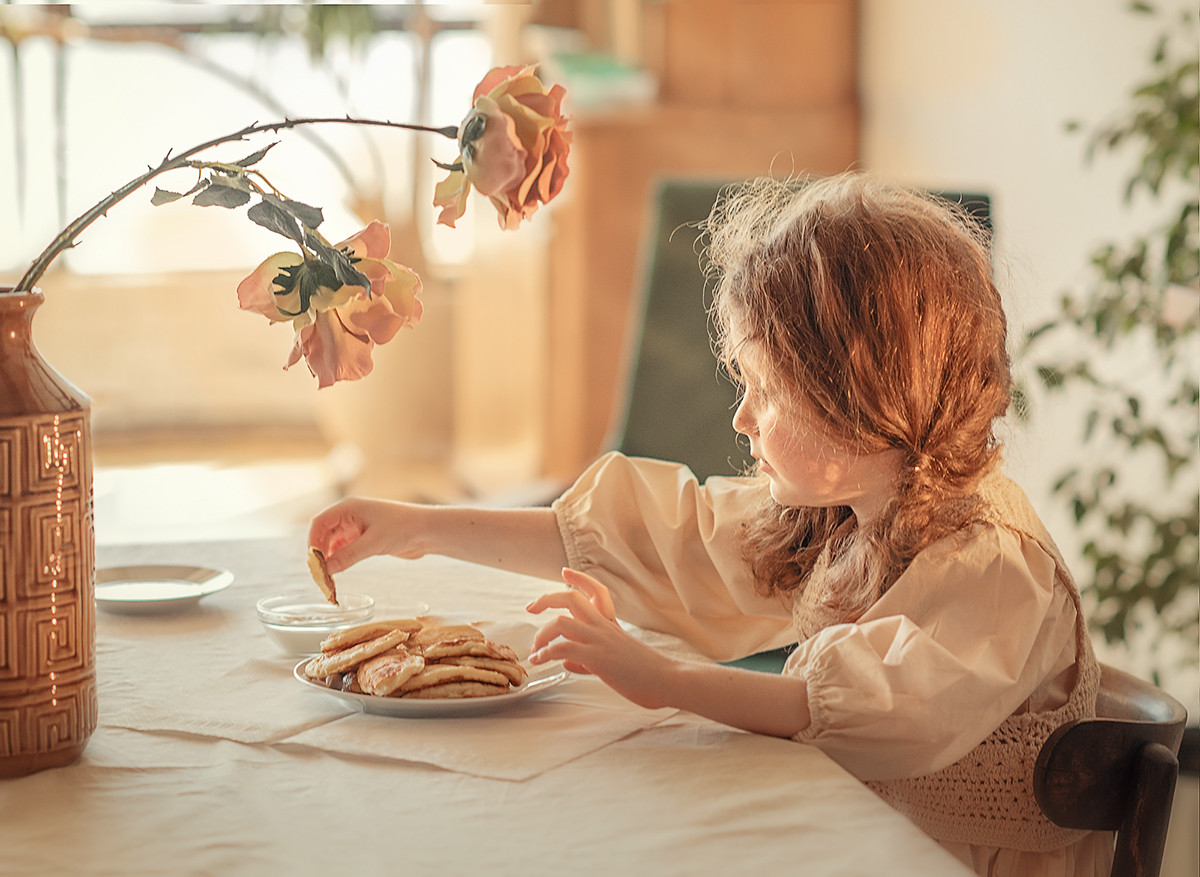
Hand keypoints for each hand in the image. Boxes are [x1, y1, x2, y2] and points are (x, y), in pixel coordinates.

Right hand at [306, 497, 424, 574]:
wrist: (427, 531)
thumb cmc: (403, 528)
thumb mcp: (374, 543)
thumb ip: (349, 556)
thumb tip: (326, 569)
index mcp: (349, 508)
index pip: (320, 522)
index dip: (313, 541)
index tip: (312, 561)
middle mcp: (350, 515)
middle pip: (324, 532)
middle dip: (320, 551)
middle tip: (318, 572)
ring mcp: (357, 526)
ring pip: (334, 542)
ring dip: (329, 557)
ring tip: (327, 575)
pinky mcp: (365, 538)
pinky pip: (346, 548)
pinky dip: (340, 559)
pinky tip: (338, 570)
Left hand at [526, 568, 674, 709]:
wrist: (668, 680)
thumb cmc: (646, 674)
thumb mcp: (615, 662)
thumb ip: (588, 659)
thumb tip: (565, 661)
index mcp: (611, 625)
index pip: (597, 591)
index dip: (580, 579)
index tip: (565, 572)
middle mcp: (604, 627)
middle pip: (571, 599)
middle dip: (546, 599)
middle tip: (531, 607)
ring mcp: (600, 640)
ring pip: (561, 622)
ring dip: (541, 634)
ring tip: (534, 650)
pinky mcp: (598, 657)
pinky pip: (563, 648)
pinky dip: (546, 653)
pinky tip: (539, 661)